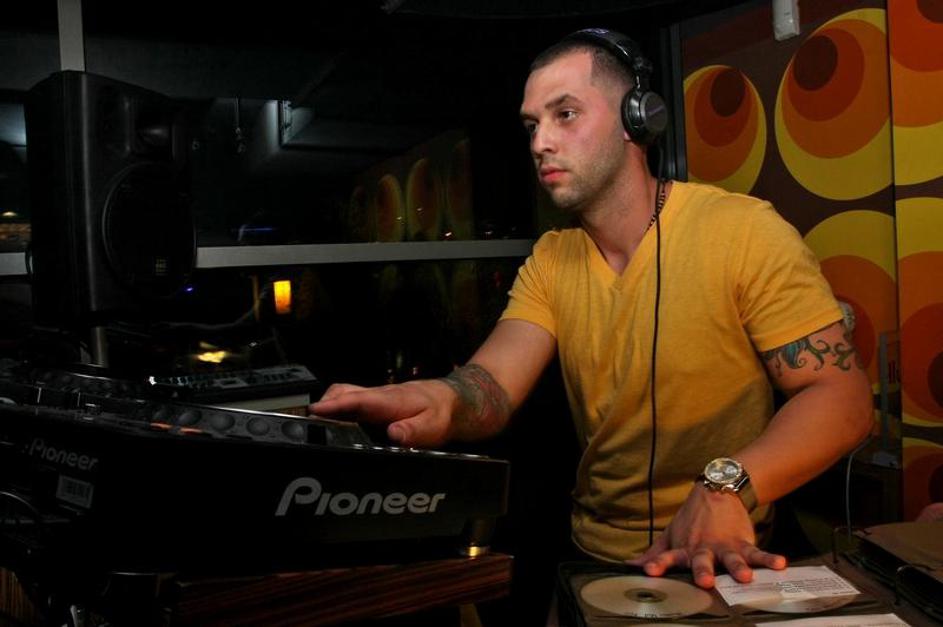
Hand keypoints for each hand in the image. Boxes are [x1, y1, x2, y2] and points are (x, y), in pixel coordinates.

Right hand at [309, 380, 456, 447]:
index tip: (315, 411)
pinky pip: (350, 403)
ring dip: (328, 407)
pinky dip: (337, 410)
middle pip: (342, 393)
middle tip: (307, 426)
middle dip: (323, 406)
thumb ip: (414, 431)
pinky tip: (333, 428)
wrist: (452, 401)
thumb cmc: (442, 413)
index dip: (335, 405)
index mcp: (389, 400)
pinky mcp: (373, 404)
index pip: (358, 400)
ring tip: (315, 429)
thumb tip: (393, 434)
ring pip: (343, 396)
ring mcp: (373, 399)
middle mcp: (377, 396)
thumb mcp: (433, 426)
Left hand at [626, 484, 785, 588]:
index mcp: (683, 549)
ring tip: (745, 576)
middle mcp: (703, 549)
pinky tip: (780, 563)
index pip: (667, 557)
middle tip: (705, 580)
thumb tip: (632, 565)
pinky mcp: (743, 542)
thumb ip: (654, 552)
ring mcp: (724, 546)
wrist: (716, 492)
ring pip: (731, 558)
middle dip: (702, 570)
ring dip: (737, 567)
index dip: (658, 563)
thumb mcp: (671, 534)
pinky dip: (769, 558)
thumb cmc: (692, 520)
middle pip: (701, 561)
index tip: (649, 571)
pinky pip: (757, 552)